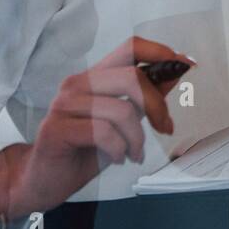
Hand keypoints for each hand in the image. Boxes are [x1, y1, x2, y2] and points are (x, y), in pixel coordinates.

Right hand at [0, 36, 192, 222]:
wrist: (44, 180)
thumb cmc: (84, 149)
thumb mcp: (123, 122)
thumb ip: (145, 97)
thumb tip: (175, 73)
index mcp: (95, 77)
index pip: (130, 48)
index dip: (160, 52)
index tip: (184, 65)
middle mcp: (77, 84)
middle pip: (131, 78)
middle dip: (156, 106)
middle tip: (164, 128)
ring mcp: (64, 105)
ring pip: (120, 110)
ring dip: (136, 138)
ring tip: (133, 153)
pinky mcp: (56, 129)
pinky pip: (103, 132)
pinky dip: (119, 149)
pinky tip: (117, 157)